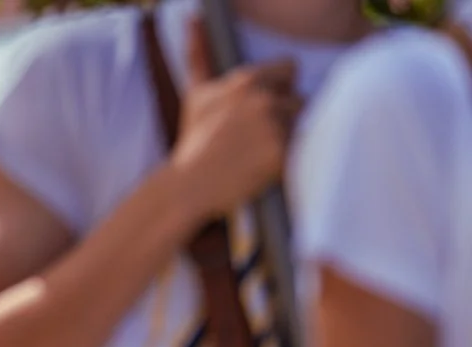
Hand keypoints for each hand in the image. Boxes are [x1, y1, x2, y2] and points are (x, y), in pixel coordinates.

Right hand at [169, 19, 301, 224]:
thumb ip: (199, 52)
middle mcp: (263, 98)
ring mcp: (274, 125)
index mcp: (247, 80)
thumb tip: (192, 14)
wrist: (187, 186)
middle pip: (299, 98)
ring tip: (258, 154)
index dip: (276, 89)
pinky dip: (289, 158)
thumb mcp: (196, 93)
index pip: (288, 70)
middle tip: (254, 139)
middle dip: (284, 116)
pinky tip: (264, 166)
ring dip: (287, 138)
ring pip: (302, 124)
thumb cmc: (193, 141)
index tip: (255, 111)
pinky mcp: (282, 152)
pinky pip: (302, 149)